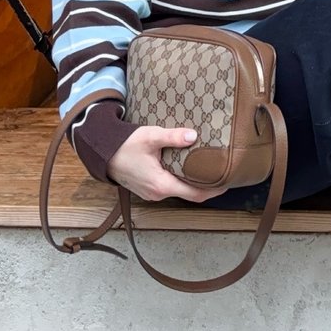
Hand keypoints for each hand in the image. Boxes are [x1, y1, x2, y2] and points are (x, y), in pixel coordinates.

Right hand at [106, 125, 226, 202]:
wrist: (102, 153)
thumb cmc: (125, 145)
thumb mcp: (151, 137)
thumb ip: (173, 137)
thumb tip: (194, 136)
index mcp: (161, 184)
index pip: (195, 194)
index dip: (214, 190)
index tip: (228, 183)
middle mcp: (158, 193)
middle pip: (189, 194)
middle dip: (207, 186)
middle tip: (223, 173)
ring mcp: (152, 193)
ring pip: (179, 191)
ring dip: (193, 183)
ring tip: (209, 169)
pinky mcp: (148, 189)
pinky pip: (170, 188)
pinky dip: (182, 181)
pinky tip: (188, 169)